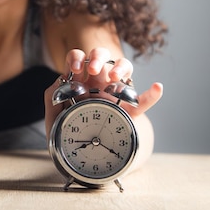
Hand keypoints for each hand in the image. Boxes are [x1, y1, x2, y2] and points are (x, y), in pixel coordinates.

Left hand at [44, 47, 162, 137]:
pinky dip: (152, 94)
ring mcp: (115, 91)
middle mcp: (97, 80)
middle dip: (97, 57)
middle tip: (93, 70)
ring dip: (120, 67)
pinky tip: (157, 88)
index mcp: (79, 79)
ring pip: (124, 67)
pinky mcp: (129, 108)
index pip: (78, 57)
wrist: (84, 153)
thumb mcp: (54, 116)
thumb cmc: (68, 130)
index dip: (77, 57)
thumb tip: (59, 81)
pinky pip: (143, 100)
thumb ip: (52, 97)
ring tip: (114, 78)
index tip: (77, 68)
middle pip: (101, 55)